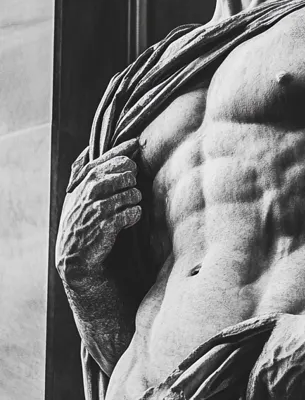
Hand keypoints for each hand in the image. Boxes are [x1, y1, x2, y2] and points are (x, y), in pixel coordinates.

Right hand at [55, 138, 141, 293]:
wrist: (73, 255)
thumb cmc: (80, 219)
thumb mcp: (78, 192)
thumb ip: (90, 170)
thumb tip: (102, 147)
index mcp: (86, 179)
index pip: (111, 157)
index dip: (126, 149)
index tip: (137, 144)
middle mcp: (91, 190)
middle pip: (127, 171)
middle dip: (132, 180)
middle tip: (127, 189)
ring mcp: (98, 207)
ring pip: (133, 193)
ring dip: (134, 200)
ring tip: (126, 207)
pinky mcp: (106, 225)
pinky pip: (133, 212)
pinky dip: (134, 216)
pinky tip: (127, 220)